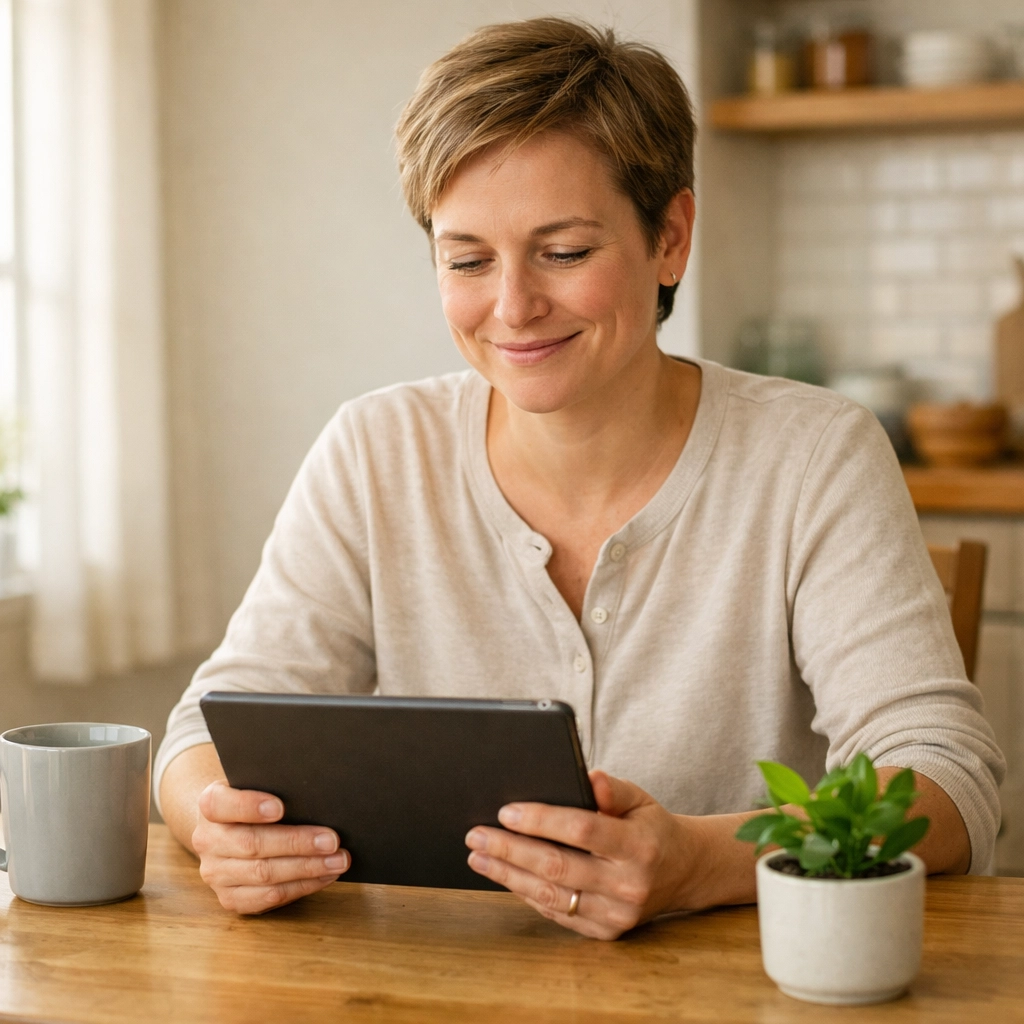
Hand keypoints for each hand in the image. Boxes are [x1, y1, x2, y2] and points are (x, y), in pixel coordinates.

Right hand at [192, 780, 349, 913]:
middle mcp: (207, 840)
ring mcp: (216, 873)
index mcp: (210, 805)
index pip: (220, 804)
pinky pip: (268, 897)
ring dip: (307, 868)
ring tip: (338, 860)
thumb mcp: (258, 785)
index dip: (249, 806)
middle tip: (332, 840)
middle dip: (297, 843)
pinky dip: (301, 887)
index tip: (280, 807)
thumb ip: (277, 787)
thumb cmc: (255, 800)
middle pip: (252, 844)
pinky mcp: (230, 898)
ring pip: (263, 874)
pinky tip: (325, 876)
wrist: (229, 827)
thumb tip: (317, 795)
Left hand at [465, 770, 693, 939]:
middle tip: (476, 835)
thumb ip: (613, 788)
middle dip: (510, 849)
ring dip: (508, 875)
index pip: (582, 830)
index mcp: (639, 846)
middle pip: (557, 866)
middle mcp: (629, 885)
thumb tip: (590, 778)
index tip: (506, 811)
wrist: (684, 872)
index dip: (541, 821)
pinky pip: (557, 913)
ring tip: (479, 857)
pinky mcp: (606, 932)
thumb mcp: (640, 799)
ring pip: (551, 895)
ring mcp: (617, 914)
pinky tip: (505, 876)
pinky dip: (526, 894)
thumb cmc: (652, 828)